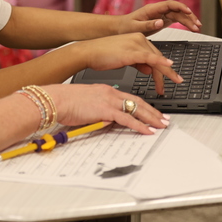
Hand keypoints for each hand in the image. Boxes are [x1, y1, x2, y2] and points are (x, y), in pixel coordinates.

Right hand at [42, 82, 168, 133]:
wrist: (56, 99)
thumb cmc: (65, 102)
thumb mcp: (86, 103)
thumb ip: (98, 110)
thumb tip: (105, 121)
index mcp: (105, 90)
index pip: (130, 97)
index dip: (144, 105)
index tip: (152, 112)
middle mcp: (110, 93)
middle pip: (138, 102)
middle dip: (153, 112)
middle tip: (164, 119)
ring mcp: (108, 101)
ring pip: (136, 109)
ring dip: (151, 118)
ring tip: (162, 126)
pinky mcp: (105, 110)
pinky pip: (127, 119)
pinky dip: (140, 126)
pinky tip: (148, 131)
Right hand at [78, 33, 181, 95]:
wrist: (88, 52)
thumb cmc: (101, 55)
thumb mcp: (124, 58)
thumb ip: (138, 62)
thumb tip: (149, 69)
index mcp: (137, 38)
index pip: (154, 54)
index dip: (162, 67)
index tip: (169, 77)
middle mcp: (139, 38)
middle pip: (158, 57)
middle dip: (166, 73)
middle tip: (174, 83)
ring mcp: (136, 44)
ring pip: (156, 59)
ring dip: (165, 73)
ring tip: (169, 84)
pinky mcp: (132, 51)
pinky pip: (150, 57)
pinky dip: (161, 62)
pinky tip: (169, 67)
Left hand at [115, 0, 200, 34]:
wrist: (120, 28)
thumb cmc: (126, 27)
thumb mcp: (135, 27)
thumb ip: (148, 25)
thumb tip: (160, 22)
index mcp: (151, 9)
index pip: (169, 4)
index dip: (180, 7)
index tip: (188, 12)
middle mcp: (158, 10)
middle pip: (177, 10)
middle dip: (188, 16)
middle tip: (197, 25)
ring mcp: (161, 15)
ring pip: (179, 15)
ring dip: (189, 21)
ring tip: (198, 28)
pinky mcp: (162, 20)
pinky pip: (176, 20)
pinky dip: (184, 24)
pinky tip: (192, 27)